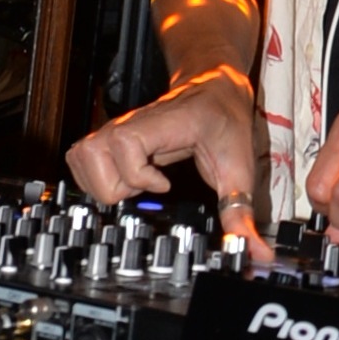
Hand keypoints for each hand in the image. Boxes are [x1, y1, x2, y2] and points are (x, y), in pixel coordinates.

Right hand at [66, 68, 265, 249]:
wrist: (216, 86)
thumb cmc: (225, 120)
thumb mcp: (239, 167)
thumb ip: (242, 213)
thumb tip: (256, 253)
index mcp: (164, 124)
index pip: (125, 142)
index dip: (138, 173)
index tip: (165, 185)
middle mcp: (133, 122)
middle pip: (92, 153)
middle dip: (114, 186)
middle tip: (144, 190)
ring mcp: (119, 126)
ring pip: (82, 154)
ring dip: (101, 182)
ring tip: (133, 187)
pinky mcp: (113, 134)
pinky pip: (83, 156)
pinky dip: (94, 176)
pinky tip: (126, 181)